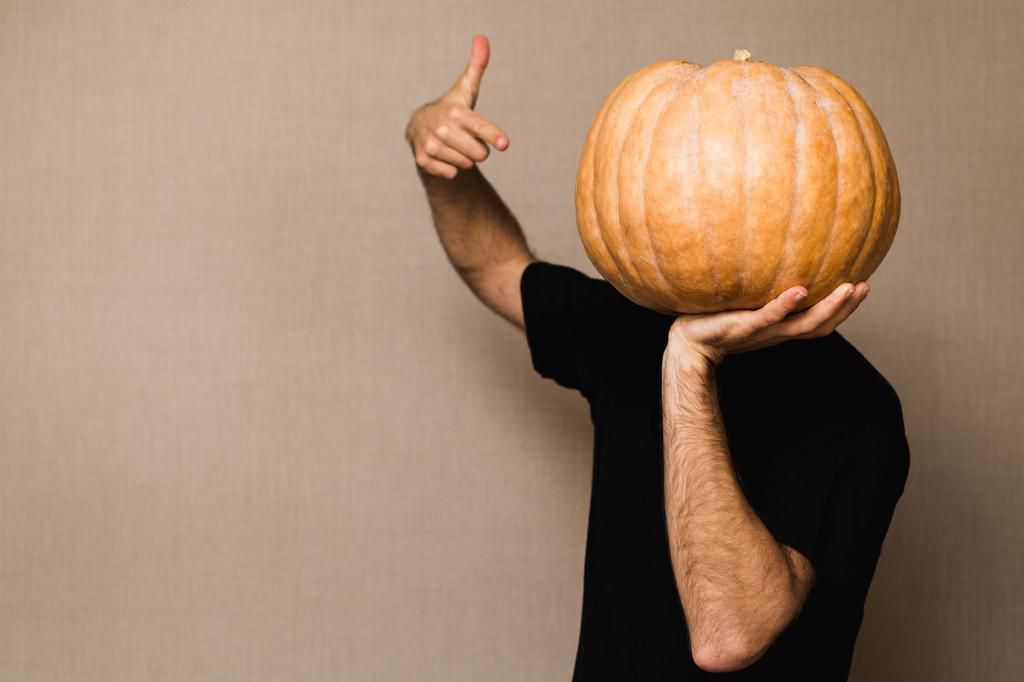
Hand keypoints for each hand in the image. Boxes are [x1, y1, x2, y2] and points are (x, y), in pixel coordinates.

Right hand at [404, 34, 509, 178]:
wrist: (419, 127)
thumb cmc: (452, 109)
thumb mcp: (465, 89)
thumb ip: (477, 67)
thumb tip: (482, 38)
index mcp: (456, 112)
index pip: (479, 126)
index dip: (493, 135)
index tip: (504, 143)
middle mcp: (442, 128)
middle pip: (480, 154)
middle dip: (478, 150)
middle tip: (467, 139)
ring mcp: (431, 145)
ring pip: (466, 164)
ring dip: (464, 158)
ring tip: (455, 146)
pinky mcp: (423, 160)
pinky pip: (452, 173)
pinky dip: (451, 168)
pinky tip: (444, 155)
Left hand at [665, 281, 871, 369]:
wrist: (687, 343)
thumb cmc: (715, 320)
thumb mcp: (745, 302)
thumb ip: (762, 288)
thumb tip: (775, 255)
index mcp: (781, 327)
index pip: (820, 321)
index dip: (844, 308)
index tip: (864, 285)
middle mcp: (776, 332)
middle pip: (821, 324)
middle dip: (846, 307)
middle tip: (866, 286)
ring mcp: (761, 331)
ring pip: (803, 324)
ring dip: (829, 307)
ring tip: (849, 288)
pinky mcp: (742, 327)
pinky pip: (767, 317)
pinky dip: (785, 305)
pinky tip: (800, 289)